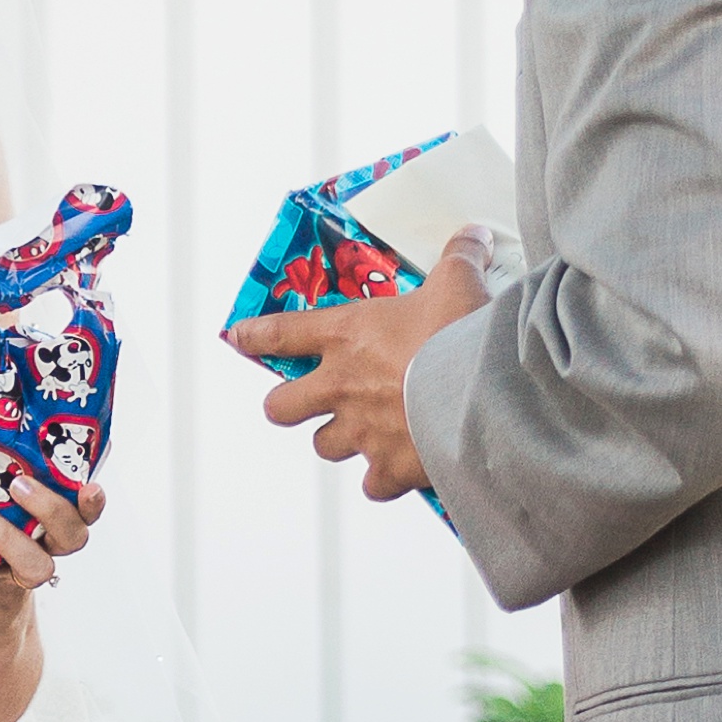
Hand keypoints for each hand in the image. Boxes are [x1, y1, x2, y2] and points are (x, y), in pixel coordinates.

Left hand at [0, 467, 105, 622]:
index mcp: (49, 527)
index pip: (83, 513)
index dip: (92, 502)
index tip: (89, 485)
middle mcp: (43, 552)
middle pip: (70, 535)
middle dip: (49, 508)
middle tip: (17, 484)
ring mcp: (19, 581)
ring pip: (34, 565)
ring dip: (6, 536)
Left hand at [229, 231, 490, 506]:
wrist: (480, 393)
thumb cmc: (459, 333)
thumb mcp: (457, 282)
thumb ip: (458, 257)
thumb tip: (473, 235)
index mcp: (347, 336)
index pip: (281, 333)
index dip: (256, 336)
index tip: (240, 337)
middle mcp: (341, 386)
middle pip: (280, 407)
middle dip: (287, 405)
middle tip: (304, 401)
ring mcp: (361, 432)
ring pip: (324, 446)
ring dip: (338, 440)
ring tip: (363, 432)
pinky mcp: (389, 468)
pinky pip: (371, 486)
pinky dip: (383, 480)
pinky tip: (399, 471)